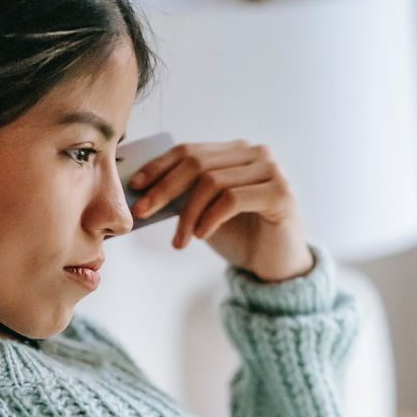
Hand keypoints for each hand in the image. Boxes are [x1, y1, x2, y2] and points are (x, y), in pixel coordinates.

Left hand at [127, 139, 314, 281]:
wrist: (276, 265)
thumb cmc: (240, 236)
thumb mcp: (204, 212)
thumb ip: (183, 195)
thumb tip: (142, 189)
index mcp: (235, 152)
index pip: (189, 151)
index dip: (158, 166)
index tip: (135, 186)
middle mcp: (255, 154)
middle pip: (197, 163)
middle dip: (164, 188)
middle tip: (143, 212)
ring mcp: (270, 171)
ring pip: (212, 182)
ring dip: (188, 214)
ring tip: (180, 240)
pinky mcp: (280, 193)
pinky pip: (232, 199)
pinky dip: (210, 218)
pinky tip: (201, 236)